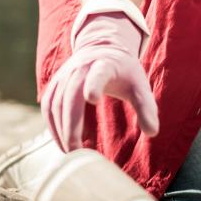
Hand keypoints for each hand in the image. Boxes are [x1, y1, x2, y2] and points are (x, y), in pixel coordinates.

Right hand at [41, 9, 158, 151]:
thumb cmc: (124, 72)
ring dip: (60, 129)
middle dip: (71, 123)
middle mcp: (81, 67)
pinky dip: (52, 125)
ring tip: (71, 152)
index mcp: (105, 65)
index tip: (93, 98)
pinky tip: (63, 142)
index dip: (94, 84)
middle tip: (76, 151)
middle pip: (71, 94)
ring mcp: (65, 74)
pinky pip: (48, 105)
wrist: (102, 48)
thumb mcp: (139, 86)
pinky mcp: (55, 83)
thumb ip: (147, 108)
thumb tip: (152, 132)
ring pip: (55, 102)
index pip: (98, 73)